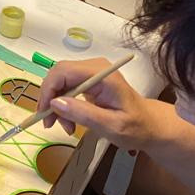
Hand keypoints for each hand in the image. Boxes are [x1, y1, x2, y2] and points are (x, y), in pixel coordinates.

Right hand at [35, 57, 153, 148]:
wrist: (149, 125)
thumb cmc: (135, 127)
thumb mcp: (111, 126)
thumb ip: (84, 113)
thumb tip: (55, 103)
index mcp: (102, 74)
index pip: (64, 71)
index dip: (48, 90)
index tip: (45, 114)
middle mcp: (95, 67)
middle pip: (59, 74)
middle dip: (50, 99)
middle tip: (50, 123)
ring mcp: (91, 73)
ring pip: (60, 82)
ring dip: (56, 105)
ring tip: (66, 127)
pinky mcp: (89, 80)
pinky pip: (67, 88)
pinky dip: (63, 105)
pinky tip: (69, 121)